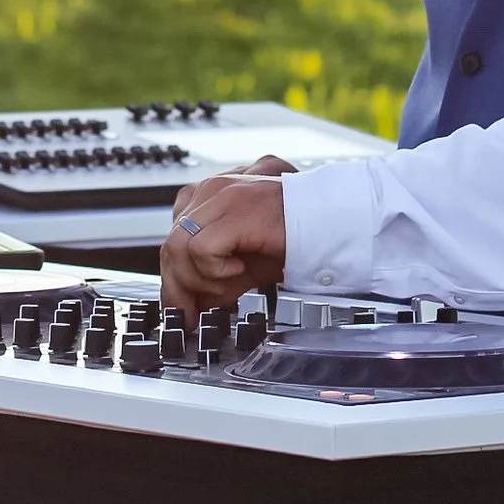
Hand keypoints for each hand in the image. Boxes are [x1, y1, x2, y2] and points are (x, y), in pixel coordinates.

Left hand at [159, 155, 294, 312]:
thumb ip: (214, 277)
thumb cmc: (295, 238)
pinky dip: (215, 270)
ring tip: (229, 284)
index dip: (175, 276)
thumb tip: (192, 304)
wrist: (332, 222)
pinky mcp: (235, 210)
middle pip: (171, 244)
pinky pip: (200, 249)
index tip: (183, 305)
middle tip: (191, 314)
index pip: (173, 237)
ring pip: (179, 247)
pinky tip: (240, 269)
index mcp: (211, 194)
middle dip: (179, 287)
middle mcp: (212, 189)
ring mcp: (221, 195)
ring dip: (199, 279)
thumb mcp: (245, 262)